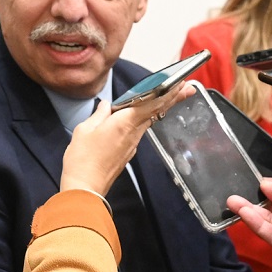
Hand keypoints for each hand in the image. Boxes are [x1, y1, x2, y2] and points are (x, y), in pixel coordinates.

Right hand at [59, 81, 194, 195]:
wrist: (86, 188)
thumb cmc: (82, 159)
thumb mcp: (85, 130)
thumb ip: (99, 115)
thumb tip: (106, 105)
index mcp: (123, 123)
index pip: (151, 103)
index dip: (167, 92)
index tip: (180, 84)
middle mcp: (133, 133)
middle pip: (156, 111)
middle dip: (173, 98)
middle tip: (188, 88)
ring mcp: (132, 144)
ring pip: (149, 121)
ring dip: (161, 108)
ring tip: (171, 96)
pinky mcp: (128, 153)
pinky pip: (140, 131)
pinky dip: (147, 119)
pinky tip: (146, 115)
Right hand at [227, 177, 271, 271]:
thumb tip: (263, 183)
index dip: (266, 192)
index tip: (249, 185)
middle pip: (271, 211)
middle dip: (253, 203)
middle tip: (233, 196)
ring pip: (268, 223)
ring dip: (251, 213)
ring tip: (233, 202)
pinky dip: (257, 225)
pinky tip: (245, 213)